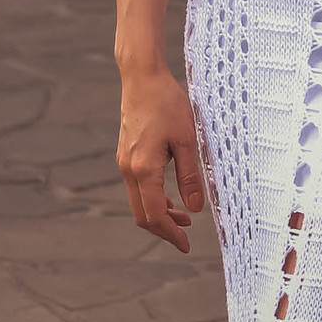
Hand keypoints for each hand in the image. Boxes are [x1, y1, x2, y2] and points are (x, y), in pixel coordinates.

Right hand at [116, 67, 204, 252]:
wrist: (142, 77)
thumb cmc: (167, 103)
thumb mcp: (186, 138)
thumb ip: (190, 175)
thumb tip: (196, 208)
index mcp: (143, 169)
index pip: (155, 215)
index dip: (170, 233)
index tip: (186, 244)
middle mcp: (128, 169)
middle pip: (142, 214)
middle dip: (164, 228)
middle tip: (186, 235)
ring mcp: (124, 161)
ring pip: (138, 201)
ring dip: (159, 213)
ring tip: (184, 217)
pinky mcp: (126, 154)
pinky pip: (137, 187)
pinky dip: (153, 198)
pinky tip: (171, 197)